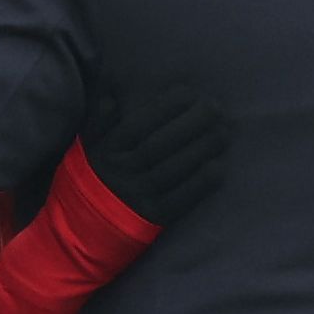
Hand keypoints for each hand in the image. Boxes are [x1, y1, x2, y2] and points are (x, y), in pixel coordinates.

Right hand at [81, 81, 228, 226]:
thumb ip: (99, 119)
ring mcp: (139, 196)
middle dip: (191, 123)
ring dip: (202, 148)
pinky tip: (219, 165)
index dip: (165, 107)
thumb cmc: (98, 172)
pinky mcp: (156, 217)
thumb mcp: (89, 143)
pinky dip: (201, 182)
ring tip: (224, 131)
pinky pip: (182, 198)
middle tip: (216, 107)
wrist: (91, 221)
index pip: (137, 126)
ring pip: (173, 169)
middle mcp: (122, 173)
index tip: (189, 92)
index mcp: (107, 152)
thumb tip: (113, 97)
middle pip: (159, 145)